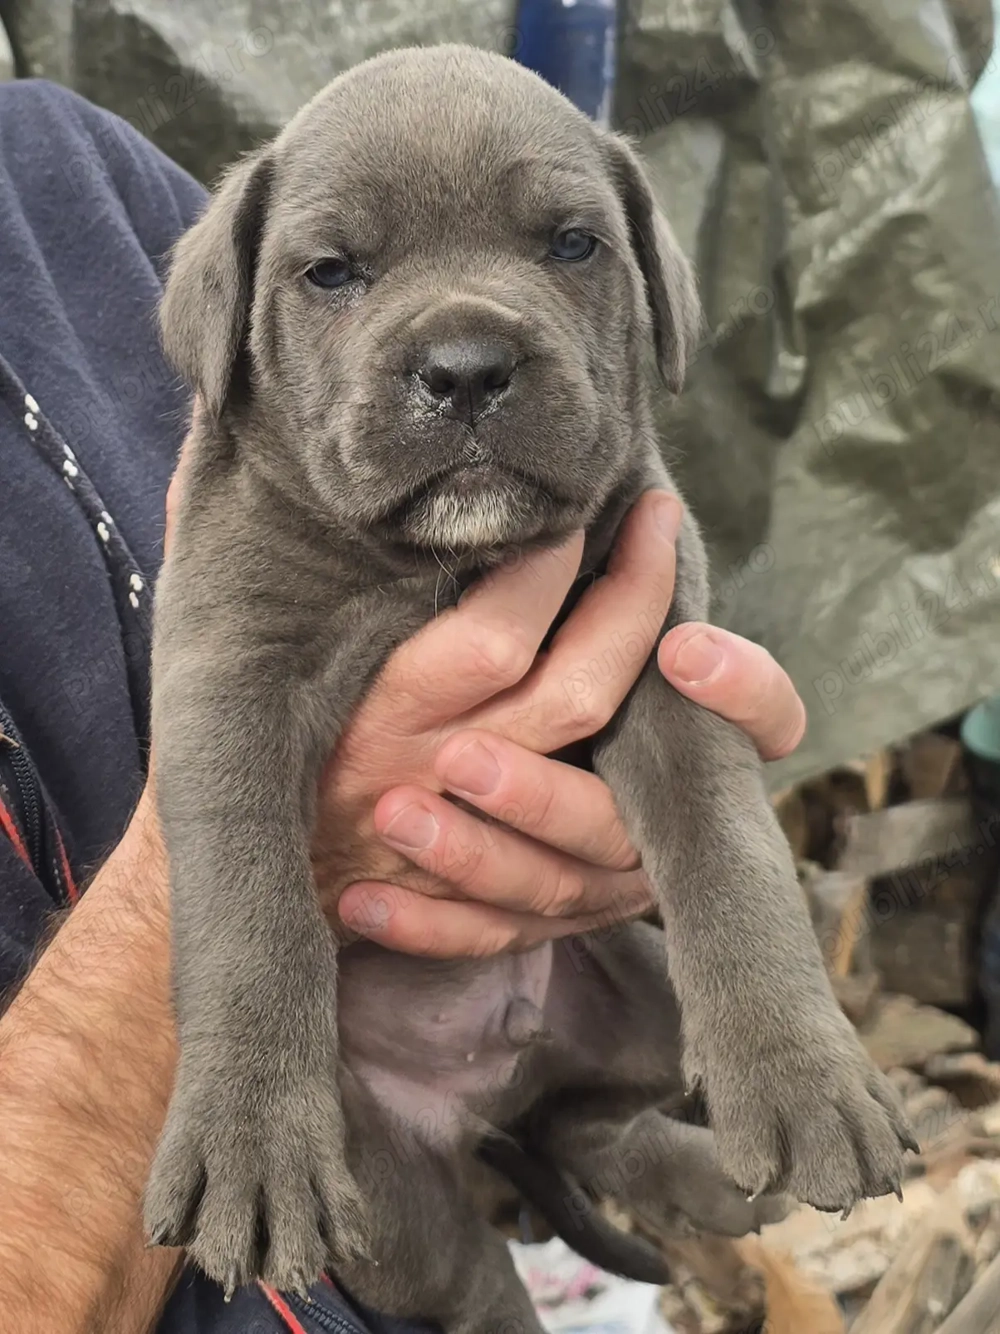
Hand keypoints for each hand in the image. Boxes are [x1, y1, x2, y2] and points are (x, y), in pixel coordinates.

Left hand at [318, 494, 804, 957]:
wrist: (385, 819)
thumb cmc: (474, 702)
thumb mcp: (512, 649)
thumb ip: (544, 609)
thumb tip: (550, 515)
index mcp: (660, 741)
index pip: (760, 723)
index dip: (746, 690)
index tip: (683, 647)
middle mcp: (618, 810)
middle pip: (608, 813)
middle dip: (537, 794)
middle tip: (459, 759)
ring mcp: (561, 875)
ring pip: (538, 884)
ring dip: (470, 856)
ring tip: (399, 814)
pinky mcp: (499, 923)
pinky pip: (472, 940)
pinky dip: (422, 925)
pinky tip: (361, 906)